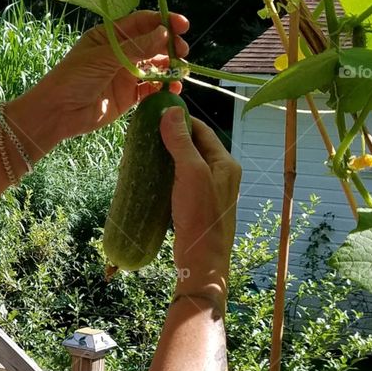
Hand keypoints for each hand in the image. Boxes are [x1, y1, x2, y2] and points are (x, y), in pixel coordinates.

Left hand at [7, 11, 189, 154]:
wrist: (58, 113)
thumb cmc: (74, 78)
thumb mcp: (104, 58)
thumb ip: (135, 48)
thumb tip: (164, 33)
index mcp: (110, 36)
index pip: (142, 23)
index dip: (163, 22)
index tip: (183, 26)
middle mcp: (121, 53)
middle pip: (152, 44)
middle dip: (169, 46)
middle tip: (182, 52)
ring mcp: (126, 74)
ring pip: (155, 66)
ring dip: (169, 68)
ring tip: (180, 72)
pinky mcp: (129, 96)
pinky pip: (152, 89)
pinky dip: (164, 88)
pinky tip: (173, 89)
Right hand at [159, 109, 240, 302]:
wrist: (201, 260)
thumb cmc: (200, 215)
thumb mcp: (190, 173)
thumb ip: (181, 142)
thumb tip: (171, 110)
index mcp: (226, 163)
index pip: (202, 131)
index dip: (180, 120)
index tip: (156, 116)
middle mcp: (221, 175)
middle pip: (194, 147)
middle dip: (170, 139)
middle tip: (145, 136)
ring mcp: (209, 192)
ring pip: (186, 166)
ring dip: (167, 159)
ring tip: (144, 155)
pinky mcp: (197, 207)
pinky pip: (181, 183)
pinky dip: (166, 177)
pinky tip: (150, 179)